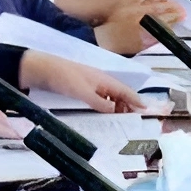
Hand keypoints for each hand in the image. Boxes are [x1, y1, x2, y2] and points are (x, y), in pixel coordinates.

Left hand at [28, 50, 144, 112]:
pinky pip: (101, 98)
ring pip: (111, 97)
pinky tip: (106, 113)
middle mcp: (101, 82)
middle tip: (134, 119)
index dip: (136, 100)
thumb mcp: (83, 92)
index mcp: (104, 80)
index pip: (125, 91)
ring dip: (118, 106)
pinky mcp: (83, 89)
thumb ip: (100, 102)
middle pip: (120, 94)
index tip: (146, 108)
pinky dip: (107, 106)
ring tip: (122, 119)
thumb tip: (115, 110)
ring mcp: (92, 85)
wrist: (44, 70)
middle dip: (129, 105)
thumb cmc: (65, 78)